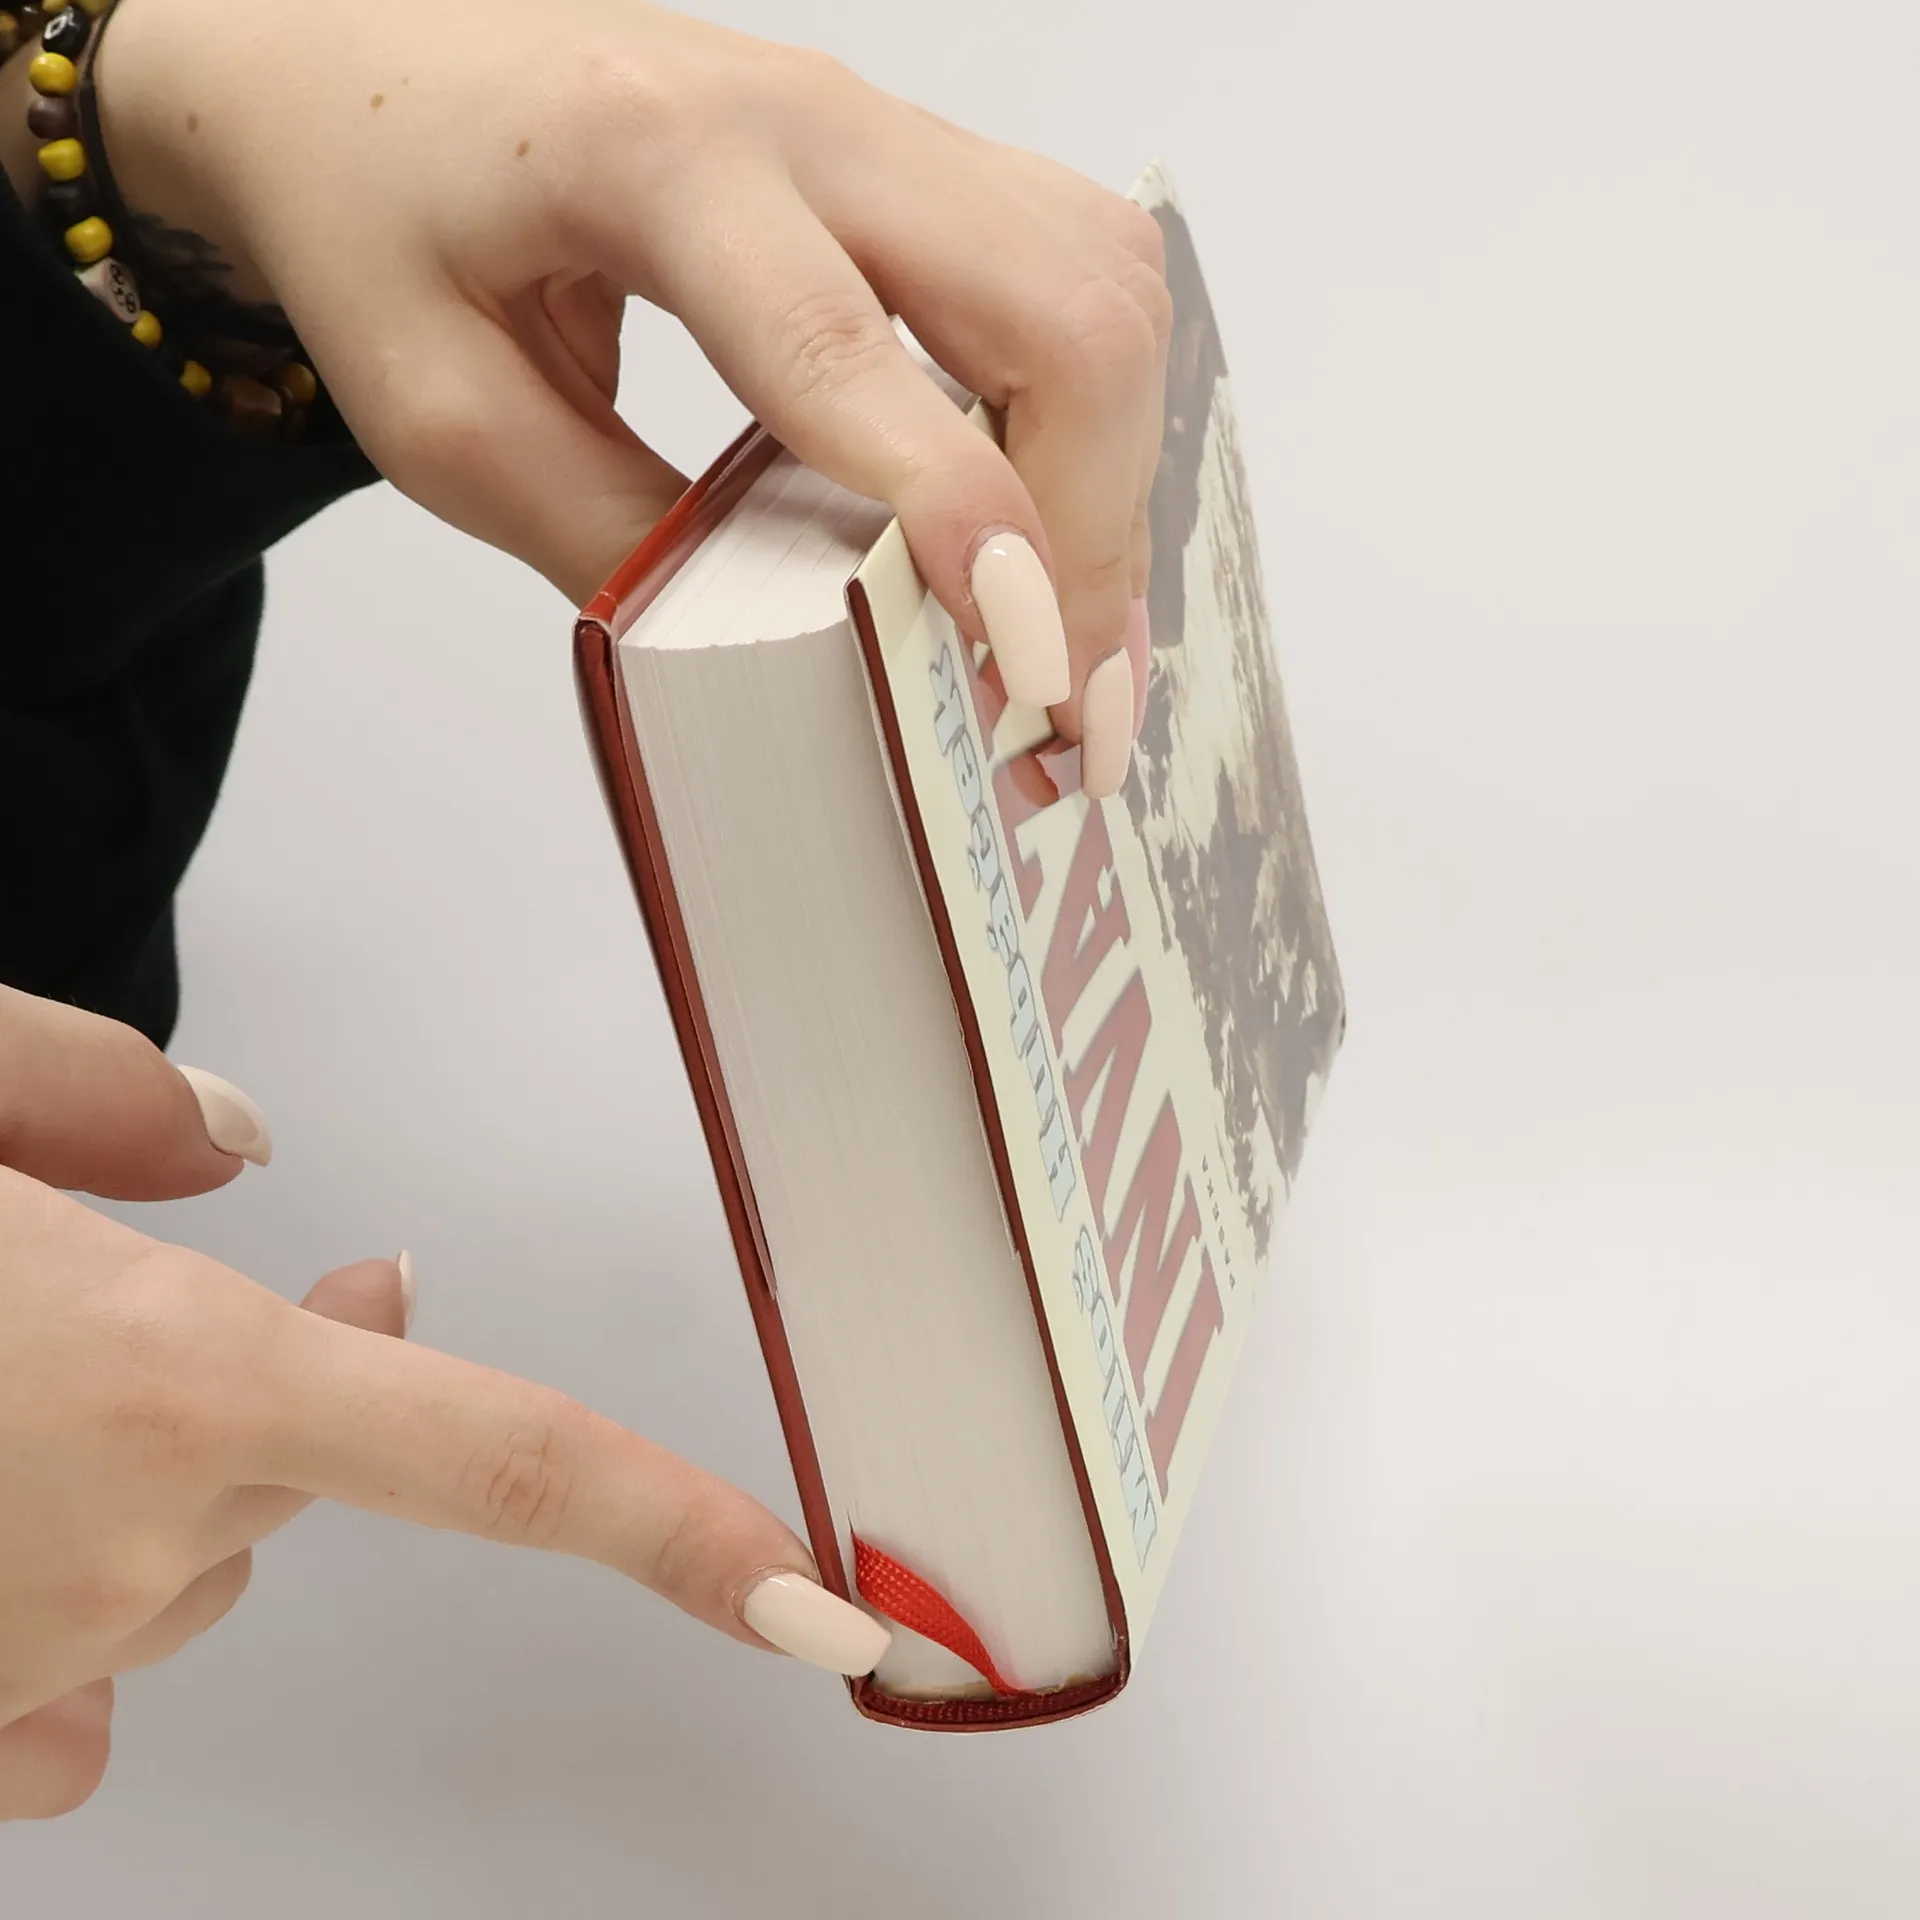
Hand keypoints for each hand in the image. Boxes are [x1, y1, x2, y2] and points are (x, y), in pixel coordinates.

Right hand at [0, 986, 886, 1820]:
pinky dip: (64, 1603)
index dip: (692, 1542)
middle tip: (334, 1279)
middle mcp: (124, 1544)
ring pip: (180, 1570)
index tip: (839, 1623)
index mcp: (169, 1371)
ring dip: (160, 1484)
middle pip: (305, 1481)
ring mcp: (20, 1662)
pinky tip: (5, 1529)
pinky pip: (68, 1696)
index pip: (507, 1466)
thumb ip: (107, 1098)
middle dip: (306, 1392)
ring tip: (30, 1380)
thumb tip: (249, 1161)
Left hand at [98, 0, 1164, 793]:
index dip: (961, 509)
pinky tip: (1051, 529)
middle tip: (1069, 700)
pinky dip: (1093, 427)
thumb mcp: (441, 415)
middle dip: (1094, 524)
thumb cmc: (383, 219)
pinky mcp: (920, 166)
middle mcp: (808, 120)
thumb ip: (609, 538)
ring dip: (1113, 482)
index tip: (1028, 658)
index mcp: (653, 160)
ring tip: (1071, 639)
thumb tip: (791, 655)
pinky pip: (1076, 283)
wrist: (372, 67)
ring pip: (1104, 288)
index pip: (848, 347)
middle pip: (1058, 301)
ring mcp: (883, 129)